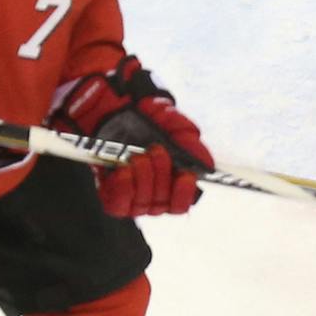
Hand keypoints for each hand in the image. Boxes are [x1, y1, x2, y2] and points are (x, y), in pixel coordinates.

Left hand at [51, 56, 211, 217]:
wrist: (116, 110)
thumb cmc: (149, 121)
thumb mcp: (176, 126)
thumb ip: (193, 146)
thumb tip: (206, 165)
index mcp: (173, 184)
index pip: (181, 204)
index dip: (183, 194)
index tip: (185, 175)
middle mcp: (153, 196)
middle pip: (162, 203)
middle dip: (161, 174)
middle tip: (156, 150)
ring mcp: (131, 197)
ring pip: (141, 204)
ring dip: (142, 178)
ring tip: (138, 156)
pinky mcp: (110, 195)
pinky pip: (118, 205)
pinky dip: (123, 188)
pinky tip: (123, 170)